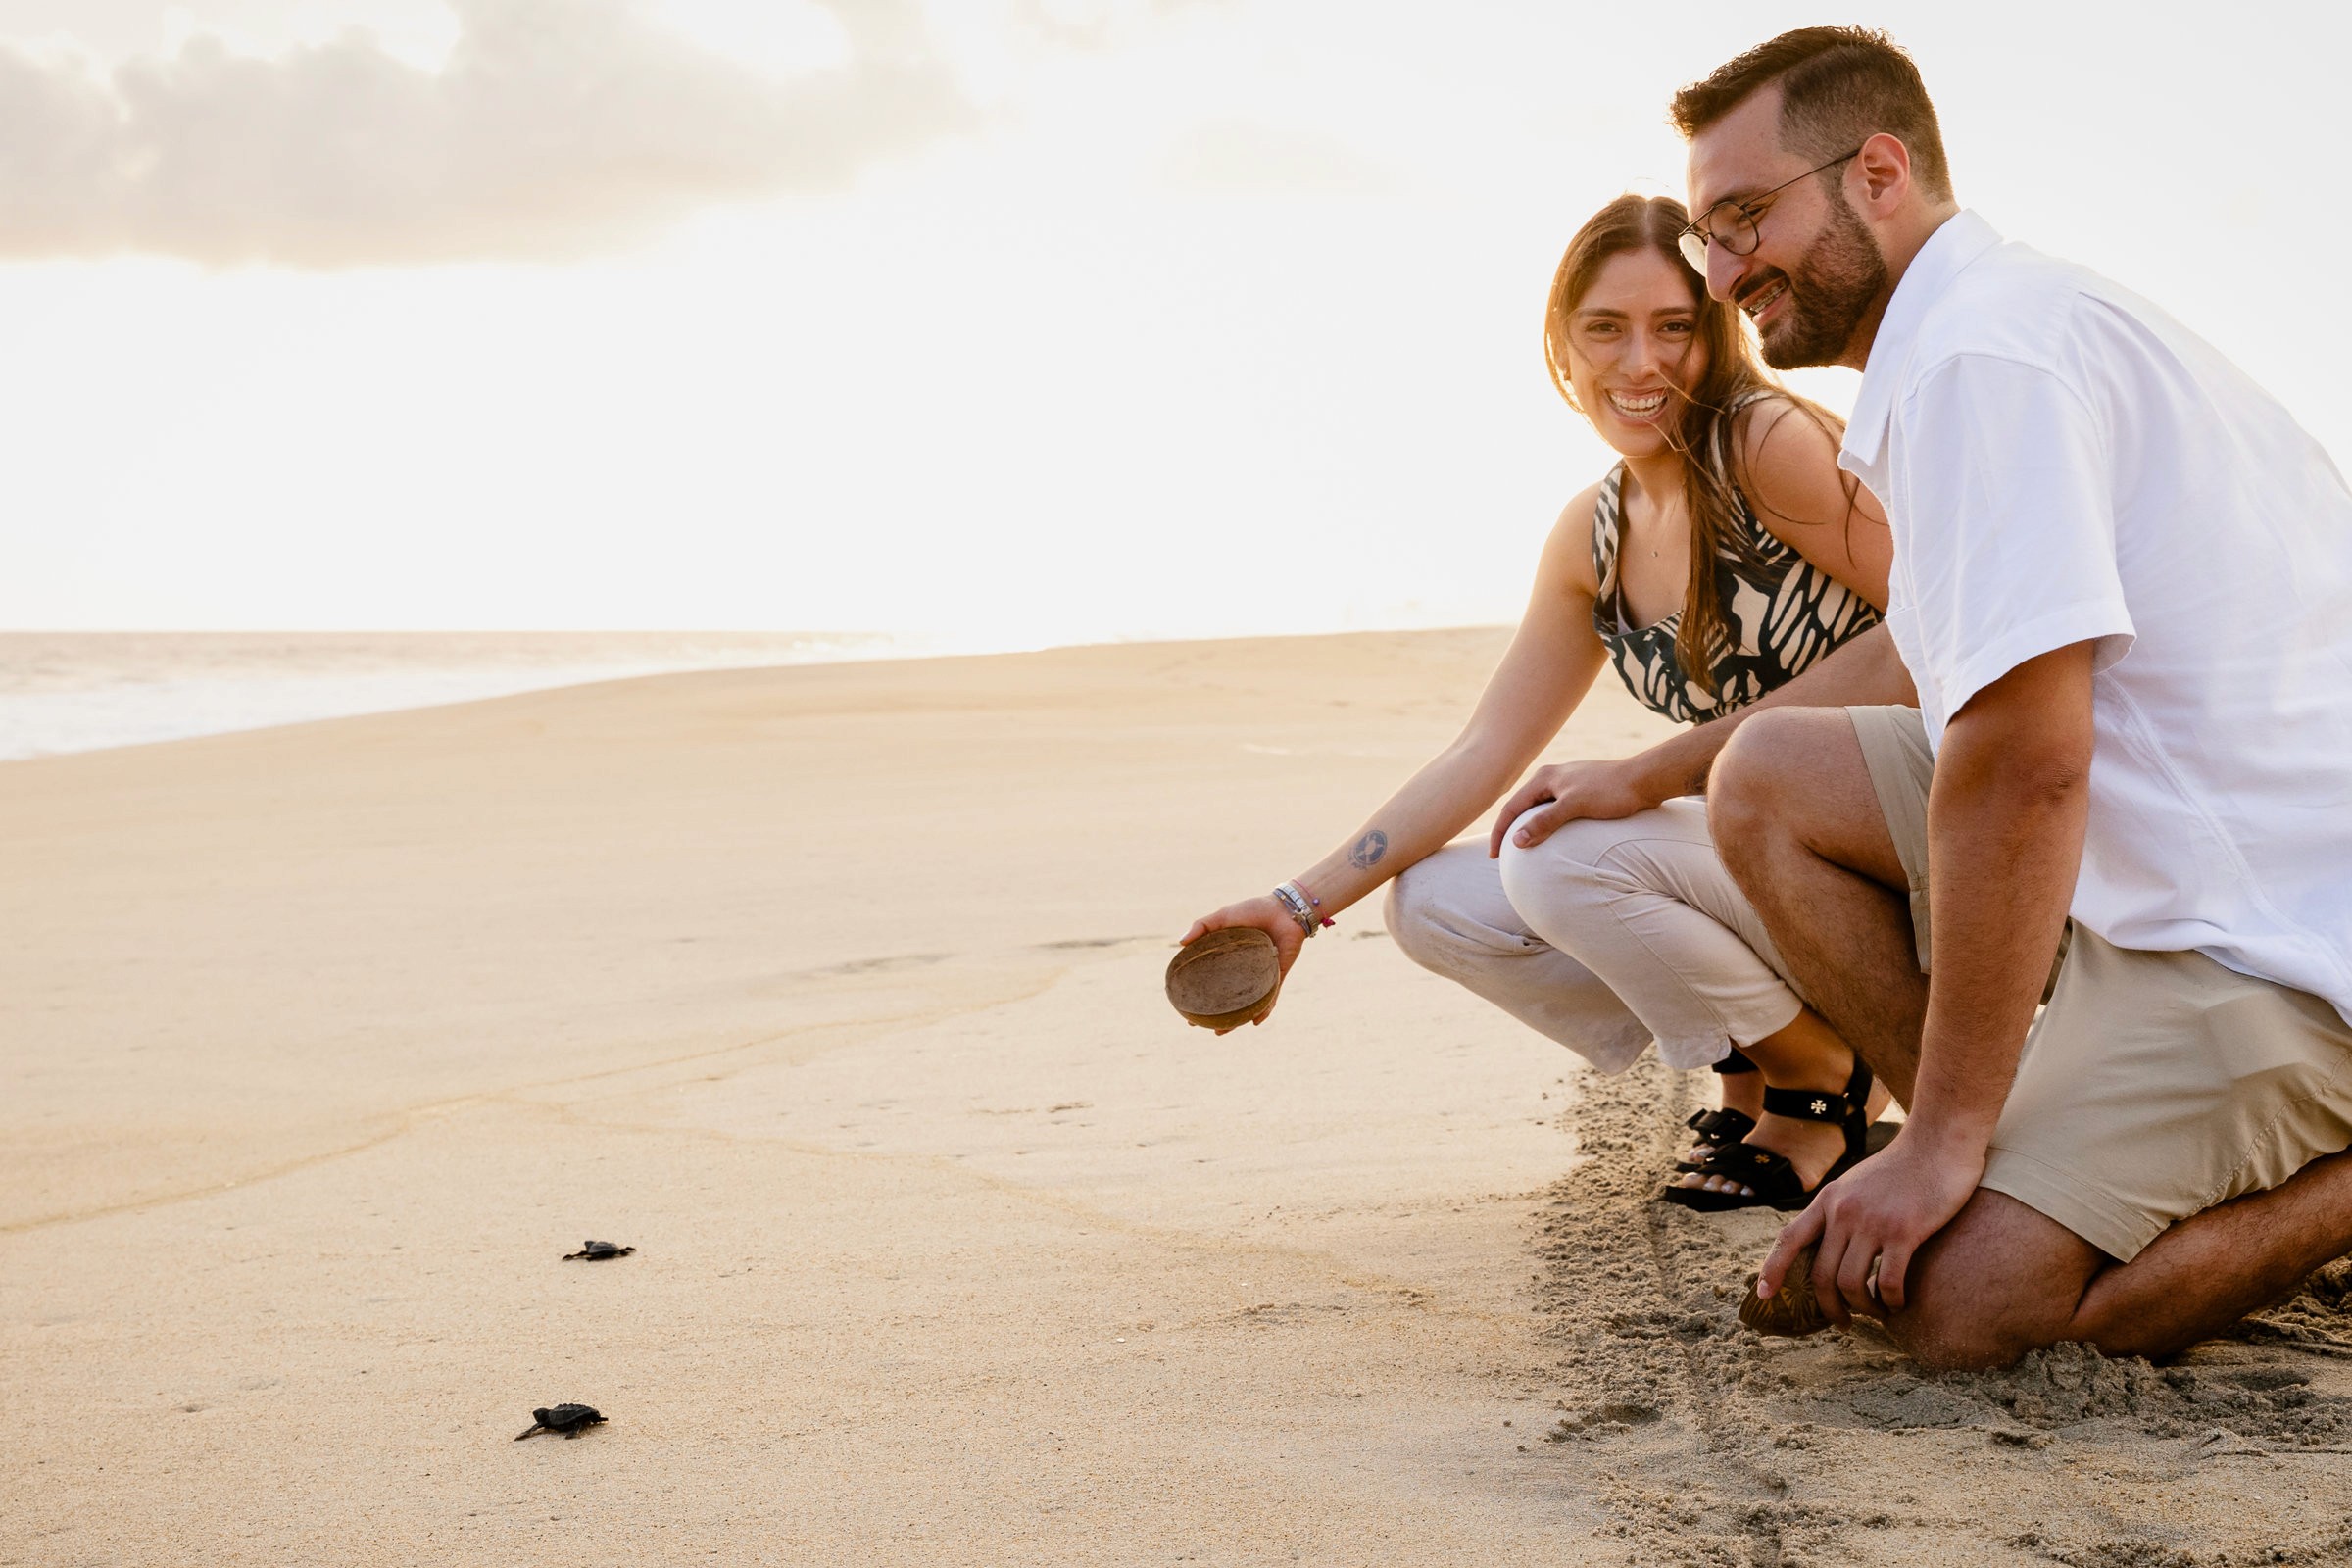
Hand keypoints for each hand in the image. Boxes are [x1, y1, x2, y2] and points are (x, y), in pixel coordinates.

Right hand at [1179, 895, 1307, 1030]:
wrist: (1285, 909)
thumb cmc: (1254, 910)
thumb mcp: (1223, 916)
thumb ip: (1202, 926)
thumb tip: (1180, 942)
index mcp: (1228, 957)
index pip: (1210, 979)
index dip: (1197, 993)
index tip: (1184, 1007)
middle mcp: (1243, 969)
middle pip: (1226, 997)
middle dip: (1213, 1014)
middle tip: (1198, 1025)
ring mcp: (1260, 975)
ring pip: (1247, 1003)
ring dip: (1235, 1020)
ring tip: (1221, 1032)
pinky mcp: (1278, 975)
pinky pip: (1270, 997)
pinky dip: (1264, 1010)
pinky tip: (1255, 1021)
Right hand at [1487, 757, 1660, 856]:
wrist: (1644, 780)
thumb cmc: (1611, 791)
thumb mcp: (1574, 806)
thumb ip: (1545, 822)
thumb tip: (1516, 841)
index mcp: (1544, 778)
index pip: (1512, 808)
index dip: (1500, 833)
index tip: (1494, 856)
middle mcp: (1551, 778)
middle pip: (1522, 807)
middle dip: (1509, 829)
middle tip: (1501, 854)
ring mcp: (1566, 784)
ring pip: (1538, 809)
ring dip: (1527, 827)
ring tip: (1522, 847)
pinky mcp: (1580, 792)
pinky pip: (1554, 811)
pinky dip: (1545, 825)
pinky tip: (1551, 837)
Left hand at [1755, 1125, 1985, 1323]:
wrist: (1939, 1140)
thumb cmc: (1905, 1165)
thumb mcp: (1858, 1182)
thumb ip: (1842, 1208)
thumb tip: (1833, 1242)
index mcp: (1828, 1199)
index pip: (1789, 1238)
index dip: (1772, 1269)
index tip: (1764, 1295)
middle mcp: (1843, 1211)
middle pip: (1820, 1274)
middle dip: (1828, 1307)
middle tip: (1842, 1324)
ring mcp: (1872, 1221)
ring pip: (1850, 1283)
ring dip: (1863, 1308)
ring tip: (1878, 1313)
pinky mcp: (1904, 1231)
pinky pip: (1888, 1281)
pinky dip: (1892, 1301)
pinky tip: (1900, 1303)